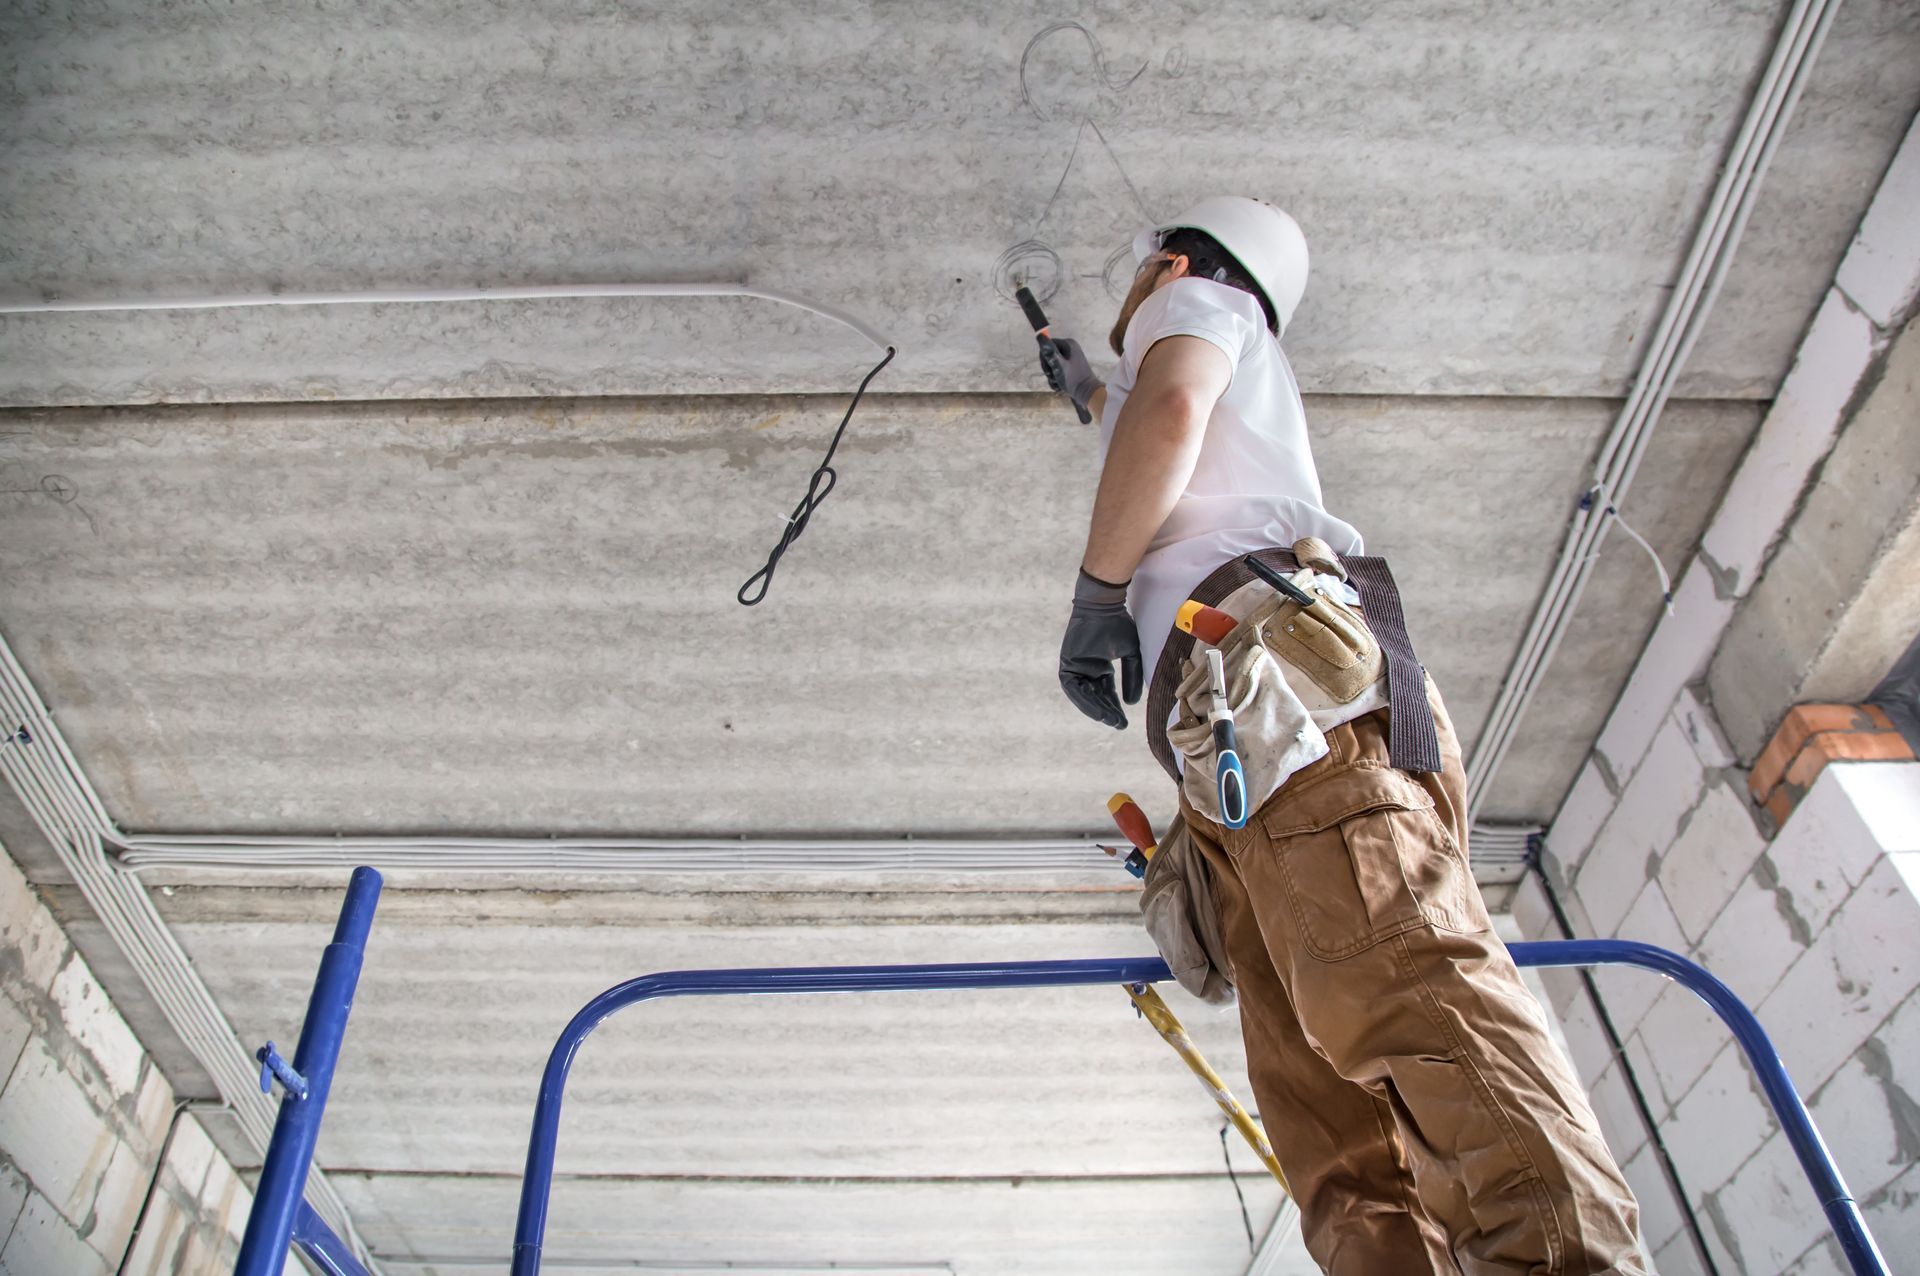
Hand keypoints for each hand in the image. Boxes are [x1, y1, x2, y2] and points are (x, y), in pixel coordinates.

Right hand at [1038, 335, 1102, 414]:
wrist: (1087, 393)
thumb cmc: (1073, 379)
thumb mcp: (1058, 365)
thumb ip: (1049, 351)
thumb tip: (1040, 335)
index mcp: (1068, 344)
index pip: (1047, 344)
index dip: (1044, 357)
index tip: (1048, 369)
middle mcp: (1070, 348)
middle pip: (1049, 355)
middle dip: (1048, 368)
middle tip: (1053, 377)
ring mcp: (1070, 358)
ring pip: (1052, 364)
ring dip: (1052, 375)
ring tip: (1058, 382)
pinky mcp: (1070, 367)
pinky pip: (1058, 370)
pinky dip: (1056, 379)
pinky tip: (1060, 385)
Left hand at [1059, 569, 1142, 729]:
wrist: (1104, 605)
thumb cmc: (1117, 624)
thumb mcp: (1130, 654)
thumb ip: (1131, 677)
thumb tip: (1131, 703)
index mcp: (1098, 666)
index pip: (1106, 692)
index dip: (1114, 707)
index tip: (1123, 722)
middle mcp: (1086, 668)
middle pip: (1095, 696)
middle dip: (1106, 711)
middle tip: (1118, 724)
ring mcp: (1074, 666)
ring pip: (1083, 695)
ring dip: (1095, 708)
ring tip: (1109, 719)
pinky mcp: (1066, 663)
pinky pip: (1073, 687)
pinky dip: (1083, 699)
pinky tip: (1096, 708)